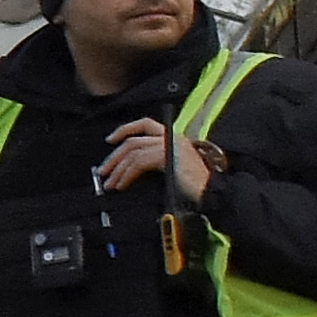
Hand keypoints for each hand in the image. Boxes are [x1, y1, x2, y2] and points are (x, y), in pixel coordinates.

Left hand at [94, 118, 212, 205]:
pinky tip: (122, 184)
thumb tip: (129, 168)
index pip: (145, 124)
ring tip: (110, 183)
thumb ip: (155, 161)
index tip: (110, 139)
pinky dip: (127, 174)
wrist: (212, 192)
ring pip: (133, 152)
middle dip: (114, 157)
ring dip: (117, 169)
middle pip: (133, 140)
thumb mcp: (173, 167)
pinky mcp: (168, 156)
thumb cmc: (196, 185)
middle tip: (103, 171)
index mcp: (173, 137)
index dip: (125, 129)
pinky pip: (139, 162)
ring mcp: (170, 145)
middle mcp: (171, 137)